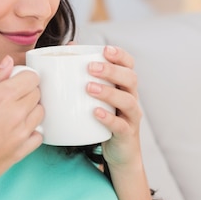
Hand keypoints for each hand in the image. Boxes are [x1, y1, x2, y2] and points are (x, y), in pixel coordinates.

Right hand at [0, 56, 43, 191]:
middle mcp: (16, 113)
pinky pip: (39, 134)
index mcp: (1, 96)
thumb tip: (8, 62)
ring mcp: (22, 133)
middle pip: (38, 93)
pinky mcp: (23, 151)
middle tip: (9, 98)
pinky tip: (16, 131)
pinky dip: (32, 130)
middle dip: (27, 91)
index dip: (23, 76)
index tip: (13, 81)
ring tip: (12, 114)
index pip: (32, 77)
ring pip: (41, 112)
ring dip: (31, 109)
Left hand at [87, 45, 142, 170]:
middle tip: (90, 68)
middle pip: (131, 78)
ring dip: (108, 92)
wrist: (119, 153)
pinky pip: (121, 125)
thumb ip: (85, 73)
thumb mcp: (96, 96)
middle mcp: (131, 98)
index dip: (120, 55)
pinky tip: (95, 113)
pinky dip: (109, 118)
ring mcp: (131, 117)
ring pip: (128, 100)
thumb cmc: (103, 118)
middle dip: (111, 70)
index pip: (129, 65)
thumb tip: (69, 47)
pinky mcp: (126, 134)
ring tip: (89, 88)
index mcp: (124, 86)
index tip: (105, 49)